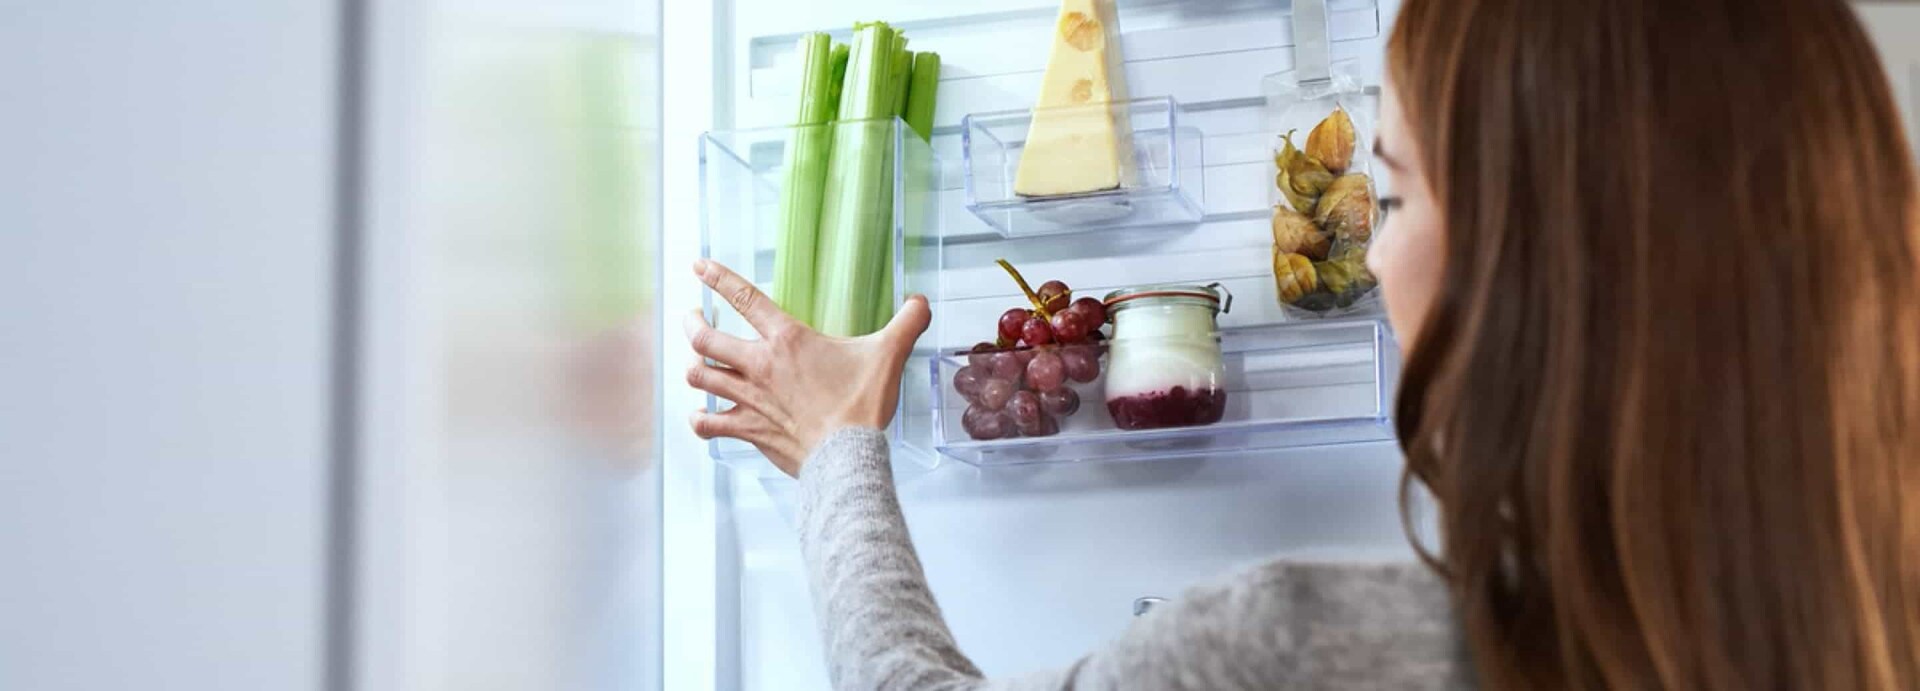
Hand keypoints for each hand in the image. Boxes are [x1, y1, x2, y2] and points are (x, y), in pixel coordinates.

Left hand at [683, 259, 930, 476]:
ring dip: (693, 368)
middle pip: (705, 338)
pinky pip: (709, 424)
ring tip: (693, 363)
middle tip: (690, 319)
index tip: (699, 266)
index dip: (718, 278)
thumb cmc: (861, 406)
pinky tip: (700, 416)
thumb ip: (906, 324)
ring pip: (699, 377)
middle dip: (691, 325)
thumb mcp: (888, 356)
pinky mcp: (748, 430)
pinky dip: (700, 420)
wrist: (847, 456)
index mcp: (787, 340)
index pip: (744, 299)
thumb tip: (921, 302)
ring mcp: (749, 399)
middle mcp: (760, 365)